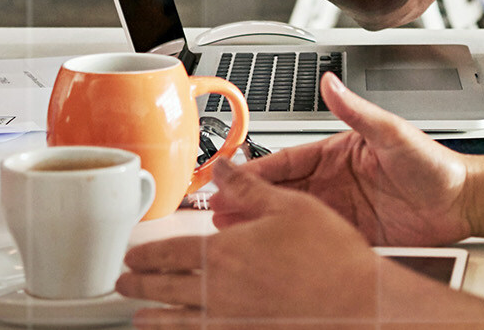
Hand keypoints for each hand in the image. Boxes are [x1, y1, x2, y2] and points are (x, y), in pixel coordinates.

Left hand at [119, 163, 415, 329]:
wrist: (359, 303)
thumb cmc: (332, 259)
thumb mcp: (290, 207)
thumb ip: (249, 188)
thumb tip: (226, 168)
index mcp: (224, 254)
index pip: (169, 253)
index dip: (144, 255)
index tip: (131, 257)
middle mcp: (219, 292)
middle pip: (164, 290)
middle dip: (139, 286)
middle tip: (124, 284)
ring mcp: (231, 322)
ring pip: (178, 323)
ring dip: (153, 320)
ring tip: (139, 319)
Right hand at [237, 74, 475, 246]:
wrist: (462, 202)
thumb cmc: (434, 163)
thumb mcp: (391, 133)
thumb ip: (357, 110)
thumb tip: (330, 81)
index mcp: (335, 154)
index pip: (285, 161)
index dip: (255, 169)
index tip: (228, 175)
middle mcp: (333, 182)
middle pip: (281, 192)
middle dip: (247, 199)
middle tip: (216, 208)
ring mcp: (341, 210)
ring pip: (292, 218)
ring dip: (262, 223)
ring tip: (231, 232)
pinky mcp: (354, 235)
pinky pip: (316, 239)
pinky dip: (292, 246)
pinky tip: (272, 252)